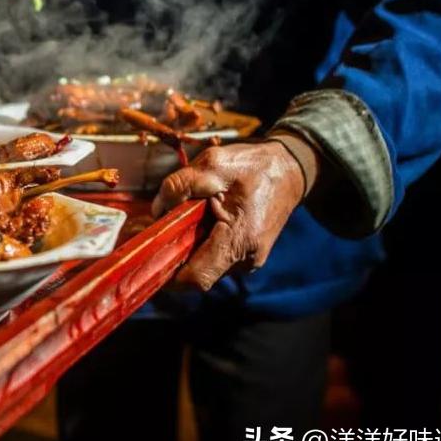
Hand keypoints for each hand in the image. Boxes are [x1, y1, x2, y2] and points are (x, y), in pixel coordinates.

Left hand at [151, 134, 319, 290]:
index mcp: (239, 240)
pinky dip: (201, 242)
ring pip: (203, 265)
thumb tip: (157, 210)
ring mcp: (247, 261)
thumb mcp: (213, 163)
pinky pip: (213, 256)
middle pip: (195, 272)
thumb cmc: (254, 166)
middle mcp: (245, 260)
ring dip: (189, 245)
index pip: (196, 278)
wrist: (290, 170)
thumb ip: (179, 185)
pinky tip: (204, 219)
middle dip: (175, 251)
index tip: (150, 253)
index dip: (168, 272)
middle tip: (166, 225)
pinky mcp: (244, 256)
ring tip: (192, 215)